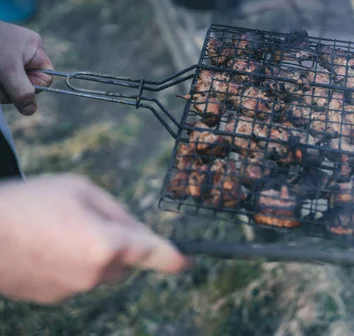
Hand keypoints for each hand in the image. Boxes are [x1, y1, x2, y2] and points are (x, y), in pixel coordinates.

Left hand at [0, 21, 53, 114]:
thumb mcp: (8, 70)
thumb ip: (22, 91)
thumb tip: (30, 110)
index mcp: (35, 50)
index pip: (45, 79)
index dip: (32, 87)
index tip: (16, 85)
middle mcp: (23, 53)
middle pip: (25, 85)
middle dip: (9, 89)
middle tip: (0, 82)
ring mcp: (7, 58)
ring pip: (9, 86)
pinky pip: (1, 82)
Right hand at [0, 174, 191, 304]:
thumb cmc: (30, 204)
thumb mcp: (81, 190)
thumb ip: (116, 212)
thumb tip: (133, 231)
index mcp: (108, 245)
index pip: (154, 254)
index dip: (176, 258)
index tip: (188, 260)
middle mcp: (95, 274)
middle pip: (126, 260)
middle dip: (120, 243)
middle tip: (90, 221)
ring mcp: (73, 290)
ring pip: (101, 271)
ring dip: (95, 254)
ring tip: (61, 231)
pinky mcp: (54, 298)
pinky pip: (78, 279)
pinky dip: (73, 264)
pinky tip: (49, 245)